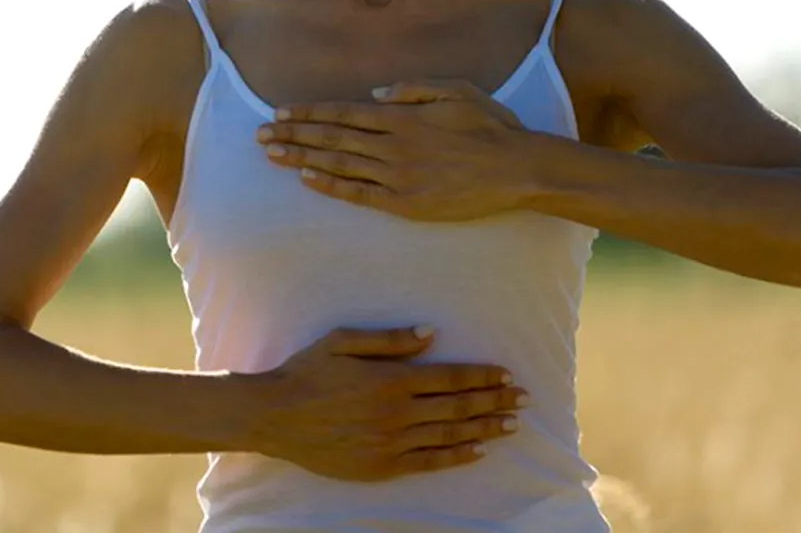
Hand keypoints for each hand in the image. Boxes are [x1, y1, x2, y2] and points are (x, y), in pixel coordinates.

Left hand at [256, 78, 530, 221]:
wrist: (517, 170)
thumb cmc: (491, 126)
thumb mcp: (457, 91)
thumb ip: (413, 89)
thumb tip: (375, 93)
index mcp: (403, 117)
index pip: (344, 114)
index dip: (309, 114)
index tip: (281, 113)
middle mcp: (394, 145)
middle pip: (332, 139)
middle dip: (293, 135)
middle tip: (260, 135)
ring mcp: (398, 177)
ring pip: (339, 165)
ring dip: (301, 159)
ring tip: (272, 155)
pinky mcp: (406, 204)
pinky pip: (359, 195)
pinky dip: (331, 186)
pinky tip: (308, 180)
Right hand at [256, 325, 528, 481]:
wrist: (275, 415)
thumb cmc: (309, 370)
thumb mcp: (344, 341)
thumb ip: (390, 339)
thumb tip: (431, 333)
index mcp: (391, 379)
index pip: (450, 378)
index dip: (482, 377)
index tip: (508, 375)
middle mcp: (397, 412)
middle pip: (458, 407)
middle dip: (495, 401)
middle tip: (525, 399)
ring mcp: (390, 443)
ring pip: (449, 435)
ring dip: (484, 428)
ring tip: (512, 424)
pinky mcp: (381, 467)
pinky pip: (427, 462)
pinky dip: (456, 457)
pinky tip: (477, 451)